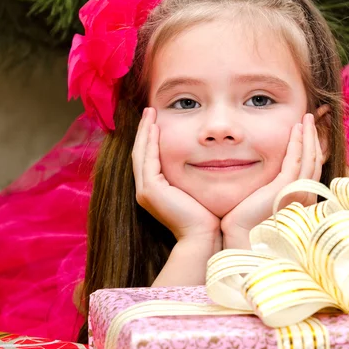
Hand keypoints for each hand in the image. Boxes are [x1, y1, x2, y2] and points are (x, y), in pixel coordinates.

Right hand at [132, 107, 220, 246]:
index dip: (150, 138)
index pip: (149, 158)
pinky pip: (147, 159)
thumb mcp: (197, 190)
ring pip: (141, 153)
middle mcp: (146, 190)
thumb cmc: (206, 217)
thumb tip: (207, 160)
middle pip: (141, 152)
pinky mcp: (151, 189)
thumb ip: (194, 176)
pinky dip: (150, 142)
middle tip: (150, 111)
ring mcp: (145, 190)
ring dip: (145, 131)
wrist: (202, 237)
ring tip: (150, 113)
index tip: (157, 120)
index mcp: (155, 191)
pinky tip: (156, 127)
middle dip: (145, 130)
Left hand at [221, 113, 323, 248]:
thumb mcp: (266, 197)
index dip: (312, 146)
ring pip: (309, 157)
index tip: (308, 129)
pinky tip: (296, 129)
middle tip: (310, 117)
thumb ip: (274, 183)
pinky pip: (296, 160)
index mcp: (302, 197)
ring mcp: (297, 192)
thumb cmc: (248, 220)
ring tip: (306, 118)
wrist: (240, 235)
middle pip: (315, 160)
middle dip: (313, 136)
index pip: (312, 167)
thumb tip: (273, 170)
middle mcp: (305, 195)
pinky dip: (298, 142)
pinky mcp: (285, 188)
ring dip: (308, 135)